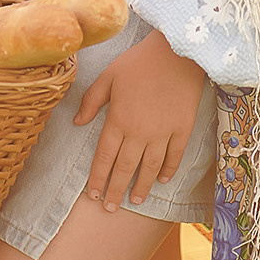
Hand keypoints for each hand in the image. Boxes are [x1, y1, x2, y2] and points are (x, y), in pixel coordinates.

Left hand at [73, 29, 204, 211]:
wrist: (177, 52)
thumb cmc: (139, 61)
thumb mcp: (109, 75)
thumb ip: (92, 100)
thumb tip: (77, 122)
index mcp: (118, 119)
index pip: (104, 157)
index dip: (98, 178)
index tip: (93, 194)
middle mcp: (139, 132)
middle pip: (125, 168)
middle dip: (115, 190)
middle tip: (109, 208)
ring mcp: (163, 133)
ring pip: (150, 168)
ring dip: (141, 186)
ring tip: (134, 200)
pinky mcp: (183, 129)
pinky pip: (174, 156)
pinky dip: (168, 170)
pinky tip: (163, 180)